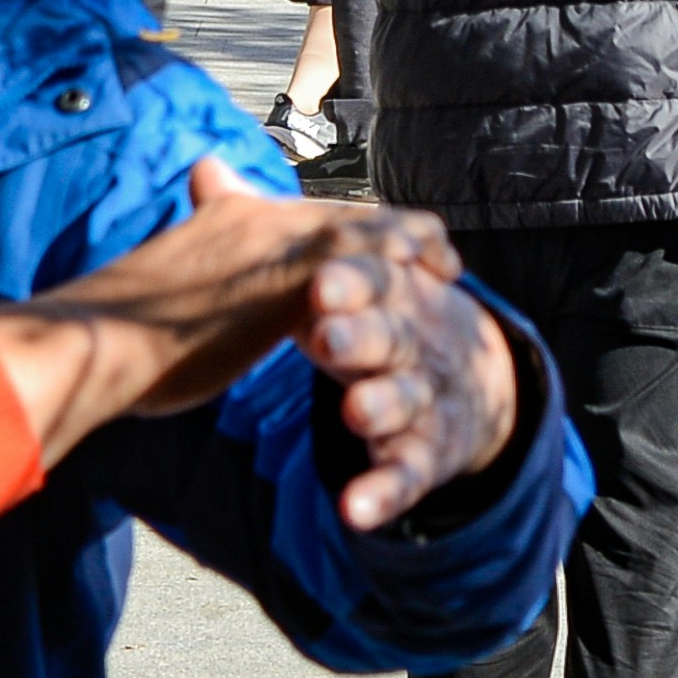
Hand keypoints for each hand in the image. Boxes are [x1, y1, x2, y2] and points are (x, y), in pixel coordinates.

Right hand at [0, 169, 493, 502]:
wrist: (97, 342)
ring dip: (410, 240)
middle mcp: (254, 219)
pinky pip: (371, 257)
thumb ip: (174, 287)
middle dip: (393, 232)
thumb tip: (141, 307)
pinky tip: (442, 279)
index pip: (299, 213)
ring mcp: (276, 242)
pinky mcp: (295, 274)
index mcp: (221, 221)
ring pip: (366, 224)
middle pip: (344, 212)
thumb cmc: (114, 338)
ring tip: (448, 264)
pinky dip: (409, 260)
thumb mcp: (153, 298)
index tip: (375, 243)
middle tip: (433, 254)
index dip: (345, 229)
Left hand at [287, 225, 519, 532]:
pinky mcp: (427, 454)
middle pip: (389, 333)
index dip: (348, 281)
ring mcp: (423, 397)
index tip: (315, 284)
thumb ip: (275, 231)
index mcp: (390, 293)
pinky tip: (354, 511)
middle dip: (360, 334)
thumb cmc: (388, 319)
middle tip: (324, 337)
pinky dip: (382, 492)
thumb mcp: (345, 275)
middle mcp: (412, 339)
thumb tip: (203, 166)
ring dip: (379, 404)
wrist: (474, 383)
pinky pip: (406, 474)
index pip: (374, 278)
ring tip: (354, 413)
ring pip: (402, 400)